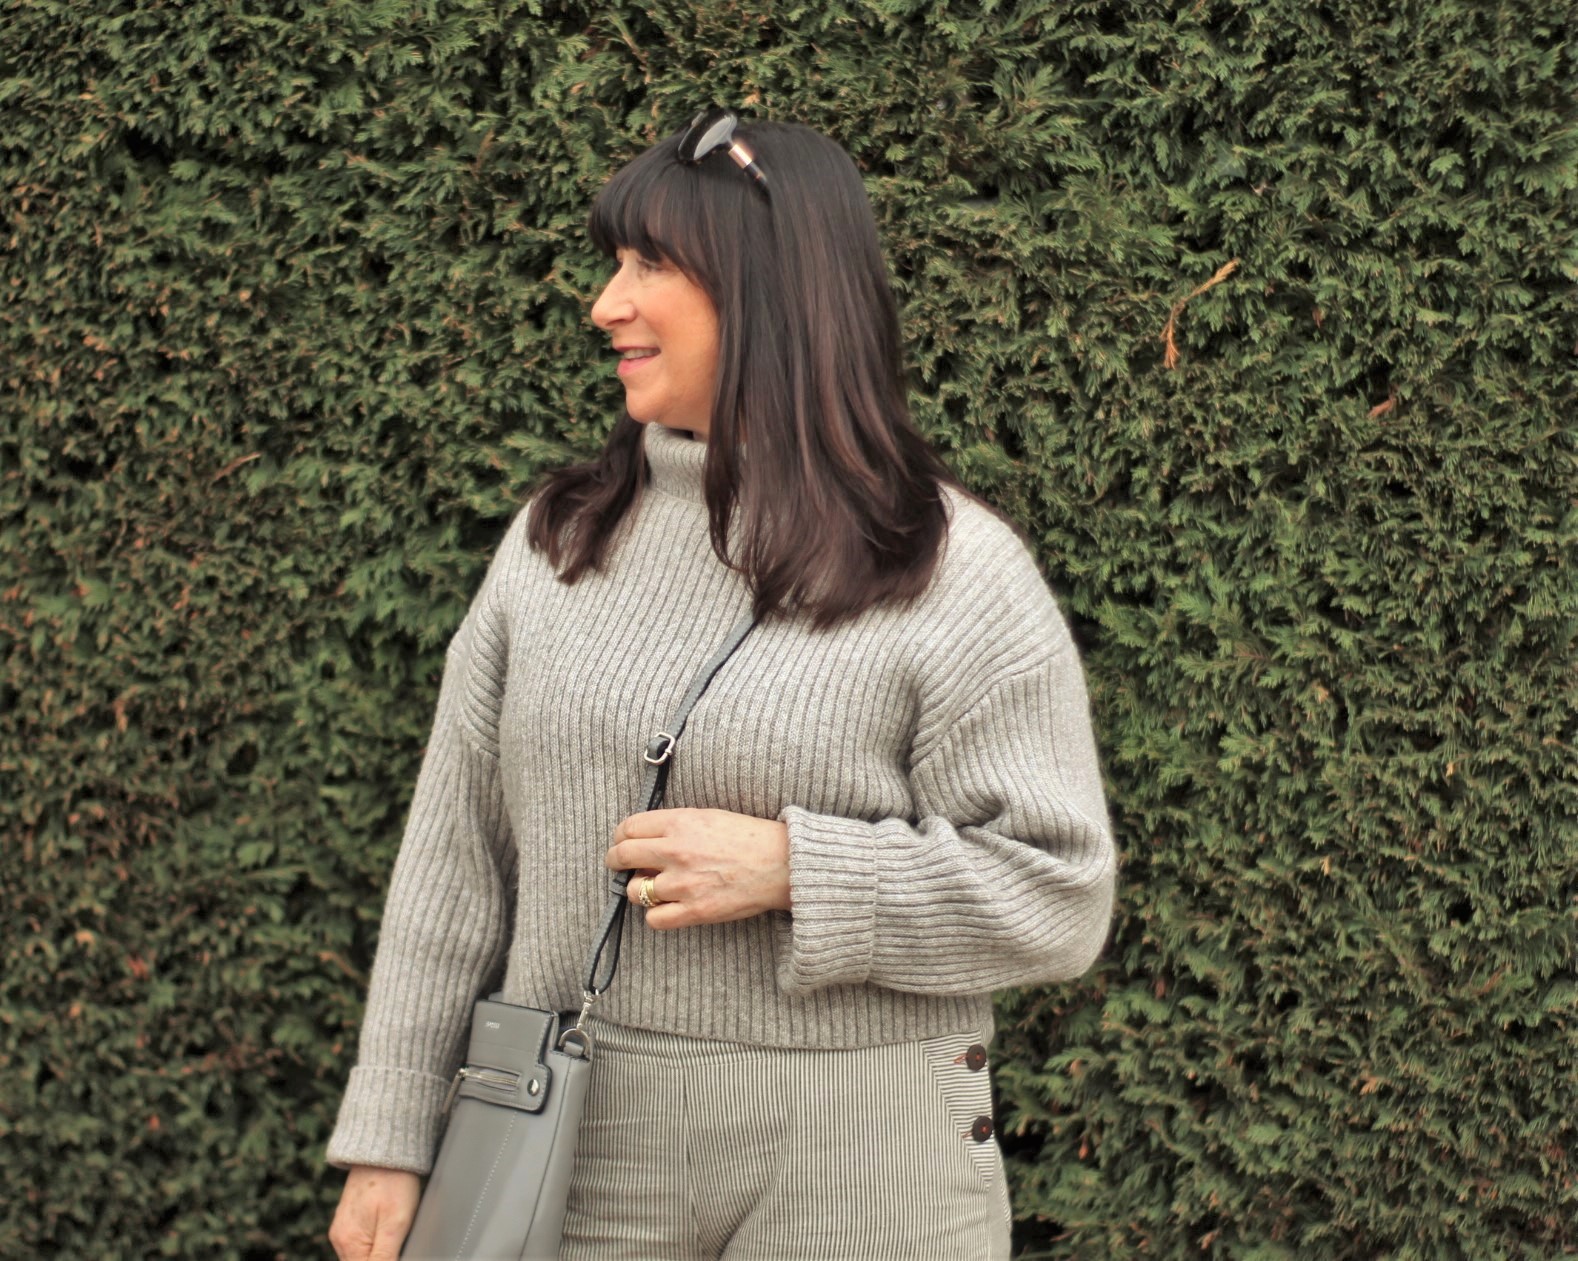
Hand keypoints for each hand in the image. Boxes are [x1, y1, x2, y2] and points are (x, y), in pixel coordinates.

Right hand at [328, 1165, 420, 1260]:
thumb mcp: (395, 1224)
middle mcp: (340, 1237)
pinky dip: (376, 1239)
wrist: (385, 1147)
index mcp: (349, 1243)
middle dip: (382, 1257)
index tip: (398, 1249)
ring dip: (379, 1251)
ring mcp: (344, 1226)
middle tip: (400, 1239)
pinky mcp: (351, 1217)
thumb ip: (383, 1257)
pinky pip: (362, 1239)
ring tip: (396, 1231)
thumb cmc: (394, 1181)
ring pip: (362, 1254)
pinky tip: (389, 1226)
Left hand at [607, 807, 790, 928]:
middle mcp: (676, 851)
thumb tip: (643, 839)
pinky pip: (654, 919)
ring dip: (639, 890)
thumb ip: (673, 825)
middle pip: (622, 857)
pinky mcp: (694, 911)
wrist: (781, 863)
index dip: (620, 837)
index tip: (623, 842)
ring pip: (634, 891)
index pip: (628, 828)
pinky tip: (668, 906)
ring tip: (654, 887)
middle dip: (616, 862)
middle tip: (620, 866)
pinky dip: (657, 914)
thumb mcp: (707, 816)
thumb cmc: (748, 837)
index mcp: (679, 823)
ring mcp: (683, 883)